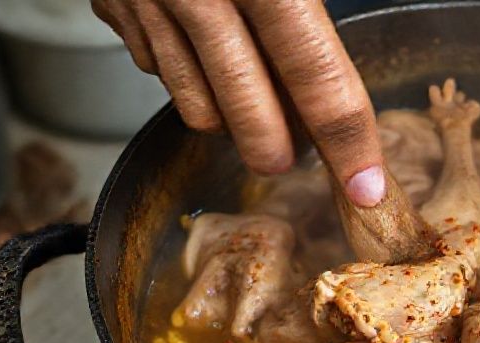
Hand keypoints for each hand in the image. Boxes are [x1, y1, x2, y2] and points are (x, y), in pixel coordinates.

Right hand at [92, 0, 385, 205]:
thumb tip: (349, 56)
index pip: (317, 76)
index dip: (346, 140)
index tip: (366, 187)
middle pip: (249, 115)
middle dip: (279, 149)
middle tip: (297, 153)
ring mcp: (148, 2)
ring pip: (196, 108)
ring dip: (233, 120)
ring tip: (256, 101)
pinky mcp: (113, 5)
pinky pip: (155, 69)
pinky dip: (186, 76)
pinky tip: (204, 53)